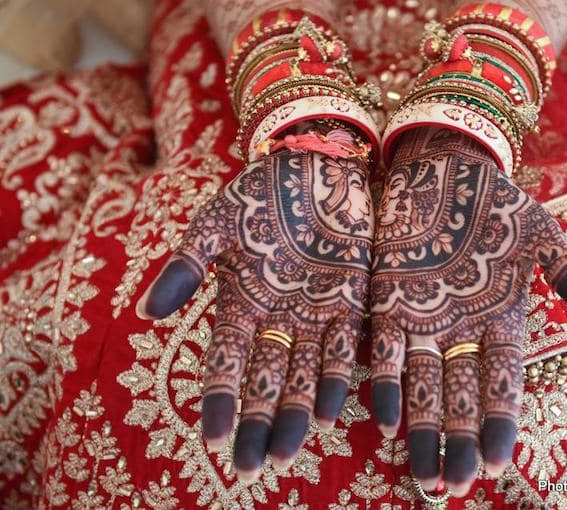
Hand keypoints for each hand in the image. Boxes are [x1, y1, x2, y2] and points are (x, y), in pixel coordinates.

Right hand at [137, 144, 371, 481]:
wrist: (317, 165)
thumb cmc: (260, 193)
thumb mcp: (216, 223)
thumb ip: (187, 265)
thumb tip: (147, 313)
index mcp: (240, 305)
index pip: (224, 362)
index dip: (217, 398)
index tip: (210, 436)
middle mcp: (278, 320)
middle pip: (266, 381)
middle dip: (259, 424)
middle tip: (251, 467)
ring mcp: (316, 315)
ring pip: (306, 375)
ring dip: (298, 413)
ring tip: (290, 452)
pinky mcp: (353, 303)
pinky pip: (347, 348)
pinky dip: (340, 377)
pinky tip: (335, 410)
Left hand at [369, 128, 566, 495]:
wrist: (443, 168)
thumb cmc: (495, 202)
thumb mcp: (539, 232)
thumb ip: (566, 271)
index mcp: (503, 322)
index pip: (504, 385)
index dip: (500, 424)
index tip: (498, 464)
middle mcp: (462, 332)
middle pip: (462, 398)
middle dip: (458, 444)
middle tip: (452, 487)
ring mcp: (424, 321)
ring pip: (423, 387)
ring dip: (423, 431)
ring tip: (422, 476)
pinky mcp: (388, 302)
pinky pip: (386, 350)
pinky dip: (385, 383)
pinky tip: (383, 419)